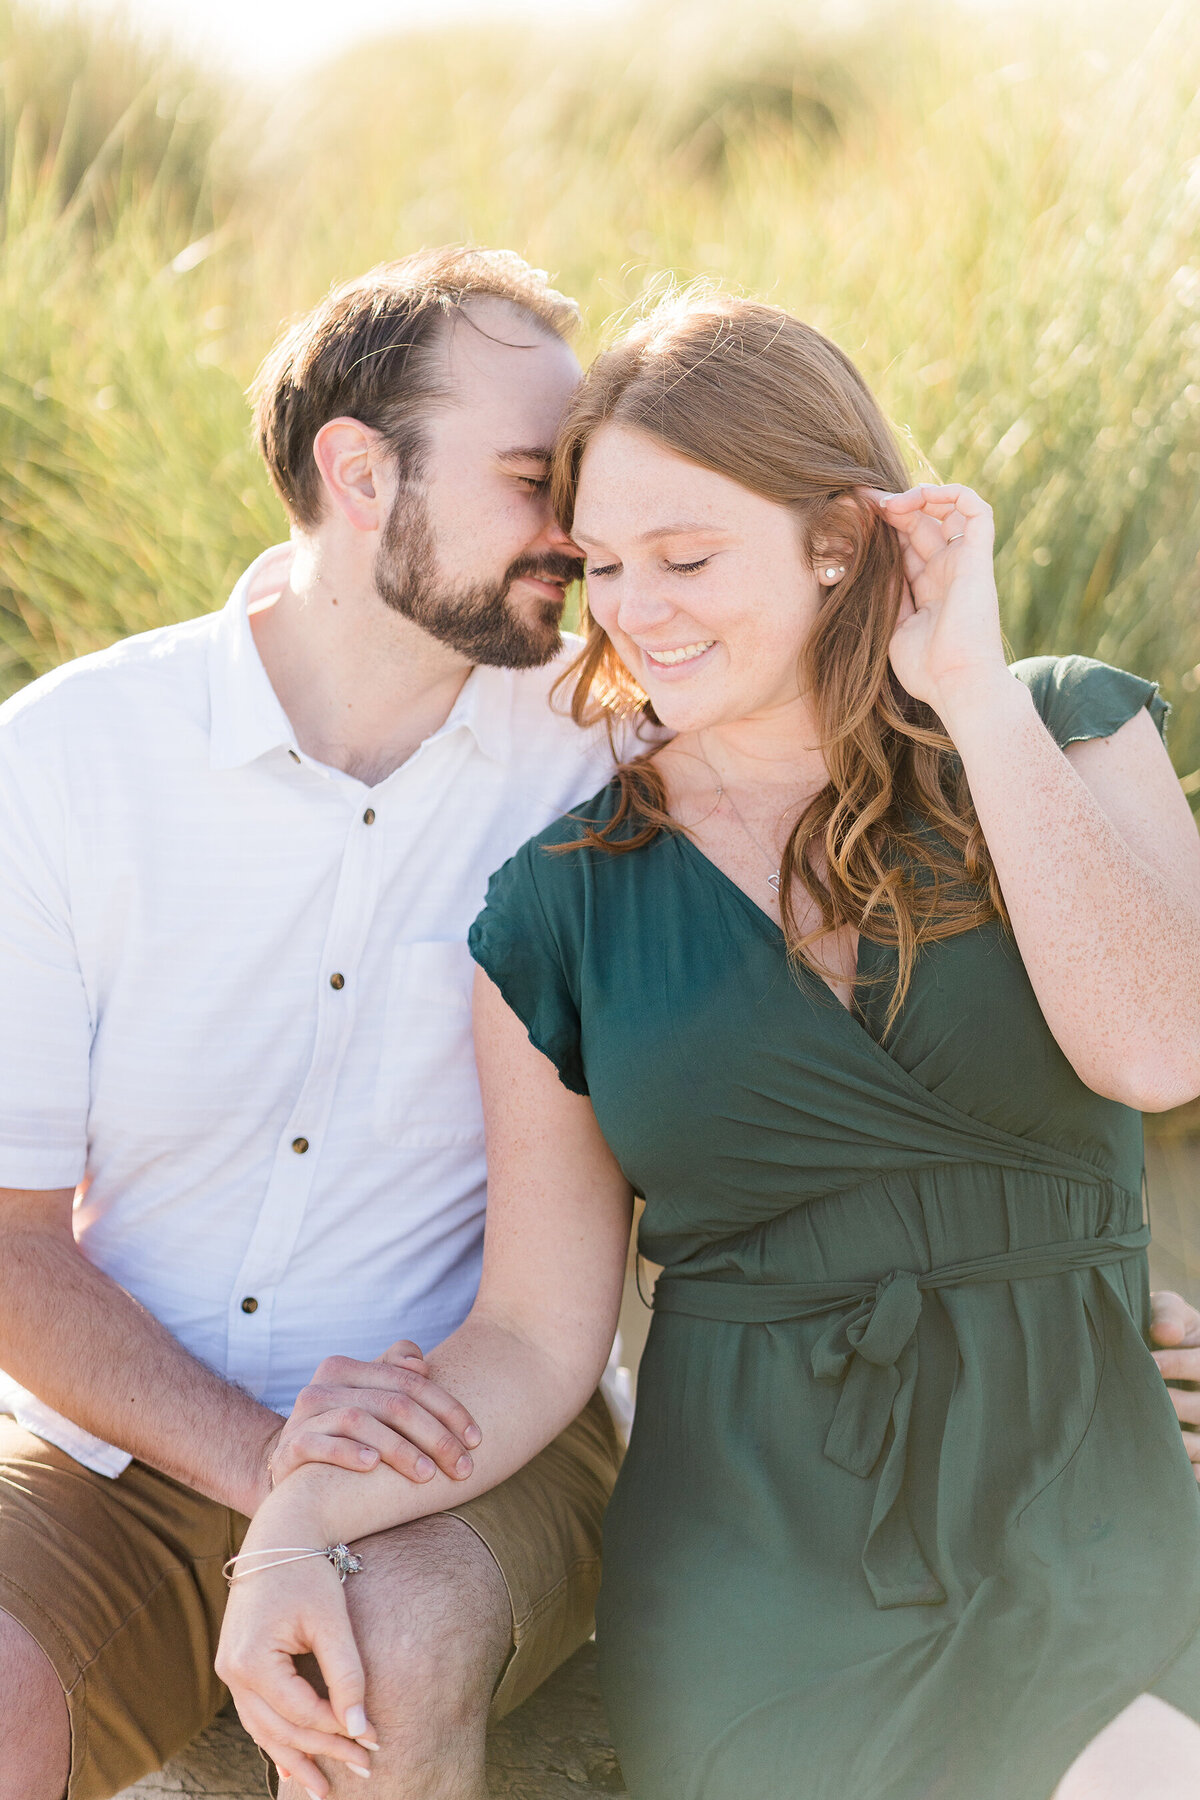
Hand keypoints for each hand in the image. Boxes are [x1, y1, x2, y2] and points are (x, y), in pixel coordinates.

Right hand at [216, 1532, 374, 1795]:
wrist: (279, 1533)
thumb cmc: (308, 1571)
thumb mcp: (332, 1621)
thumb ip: (347, 1675)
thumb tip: (360, 1730)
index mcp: (252, 1659)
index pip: (301, 1712)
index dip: (339, 1731)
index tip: (374, 1744)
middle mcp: (232, 1671)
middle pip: (281, 1728)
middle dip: (324, 1752)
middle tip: (364, 1771)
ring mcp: (229, 1670)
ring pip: (264, 1729)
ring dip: (297, 1757)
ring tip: (325, 1788)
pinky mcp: (237, 1666)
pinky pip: (256, 1714)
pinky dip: (277, 1739)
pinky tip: (292, 1766)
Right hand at [264, 1339, 481, 1496]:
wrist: (290, 1469)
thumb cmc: (344, 1434)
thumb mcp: (369, 1399)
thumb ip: (395, 1372)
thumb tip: (421, 1364)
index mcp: (348, 1368)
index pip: (410, 1381)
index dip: (449, 1408)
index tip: (476, 1440)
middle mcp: (324, 1385)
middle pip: (392, 1402)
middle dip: (435, 1436)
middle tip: (463, 1467)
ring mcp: (305, 1416)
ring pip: (360, 1420)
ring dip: (400, 1448)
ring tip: (428, 1474)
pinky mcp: (290, 1447)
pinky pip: (320, 1444)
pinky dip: (348, 1452)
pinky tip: (372, 1466)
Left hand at [868, 484, 1007, 717]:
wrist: (956, 685)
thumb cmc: (925, 669)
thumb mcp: (894, 627)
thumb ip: (887, 594)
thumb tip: (867, 563)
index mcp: (927, 589)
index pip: (905, 545)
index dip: (881, 527)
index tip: (852, 516)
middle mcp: (947, 572)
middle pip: (920, 524)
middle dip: (890, 508)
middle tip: (861, 500)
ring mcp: (963, 563)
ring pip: (947, 510)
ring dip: (918, 498)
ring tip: (889, 504)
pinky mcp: (978, 558)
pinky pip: (976, 510)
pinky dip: (952, 493)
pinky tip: (919, 496)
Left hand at [1151, 1290, 1199, 1482]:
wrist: (1152, 1344)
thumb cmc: (1160, 1323)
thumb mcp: (1166, 1308)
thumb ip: (1168, 1313)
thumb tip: (1165, 1331)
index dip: (1177, 1364)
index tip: (1150, 1363)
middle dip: (1174, 1405)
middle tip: (1142, 1405)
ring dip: (1180, 1443)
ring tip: (1149, 1437)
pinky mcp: (1199, 1447)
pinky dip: (1192, 1471)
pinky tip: (1174, 1472)